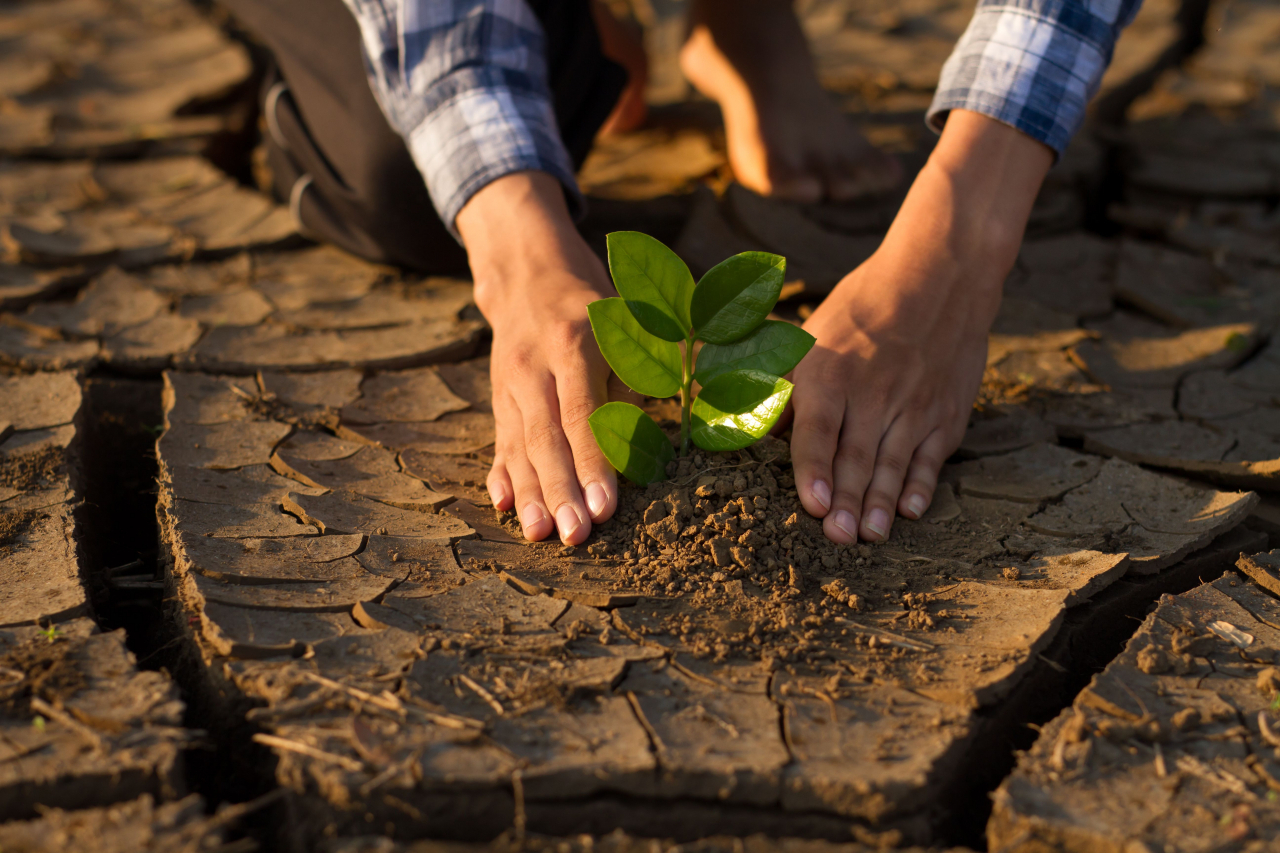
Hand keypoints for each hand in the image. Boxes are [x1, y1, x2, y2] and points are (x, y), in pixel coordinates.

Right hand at [457, 172, 616, 543]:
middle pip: (546, 438)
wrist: (528, 274)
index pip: (583, 413)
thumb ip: (644, 370)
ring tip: (539, 534)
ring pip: (519, 446)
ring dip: (530, 494)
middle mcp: (536, 366)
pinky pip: (499, 441)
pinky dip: (500, 474)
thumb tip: (669, 421)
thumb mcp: (629, 318)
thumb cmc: (596, 303)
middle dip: (560, 491)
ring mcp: (511, 385)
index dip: (594, 463)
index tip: (605, 506)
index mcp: (574, 342)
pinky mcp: (498, 398)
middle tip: (574, 536)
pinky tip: (501, 504)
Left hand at [787, 110, 1053, 542]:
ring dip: (881, 502)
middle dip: (848, 500)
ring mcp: (913, 402)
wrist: (941, 275)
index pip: (819, 428)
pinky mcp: (945, 411)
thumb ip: (782, 382)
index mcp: (832, 371)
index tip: (813, 504)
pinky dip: (922, 484)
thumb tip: (745, 421)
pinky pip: (932, 455)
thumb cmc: (862, 309)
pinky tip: (910, 509)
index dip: (815, 468)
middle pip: (858, 454)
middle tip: (838, 538)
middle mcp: (874, 391)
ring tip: (871, 535)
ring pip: (895, 462)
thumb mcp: (812, 335)